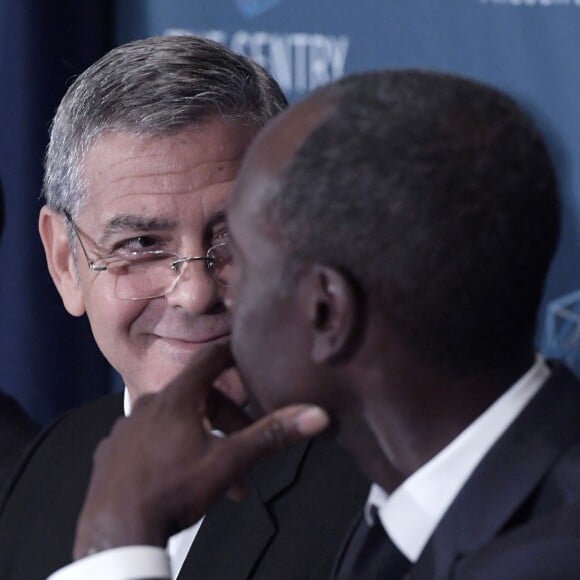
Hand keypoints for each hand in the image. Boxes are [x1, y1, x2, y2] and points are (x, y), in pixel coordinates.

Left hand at [73, 343, 328, 559]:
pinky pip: (146, 438)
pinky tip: (174, 472)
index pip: (211, 359)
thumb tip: (316, 415)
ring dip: (199, 438)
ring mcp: (125, 426)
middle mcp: (148, 403)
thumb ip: (271, 435)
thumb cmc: (174, 489)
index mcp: (177, 398)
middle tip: (241, 450)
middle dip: (225, 422)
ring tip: (212, 474)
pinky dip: (167, 448)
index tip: (247, 351)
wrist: (115, 532)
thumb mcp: (229, 462)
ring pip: (173, 421)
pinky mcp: (110, 450)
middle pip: (197, 398)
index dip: (233, 352)